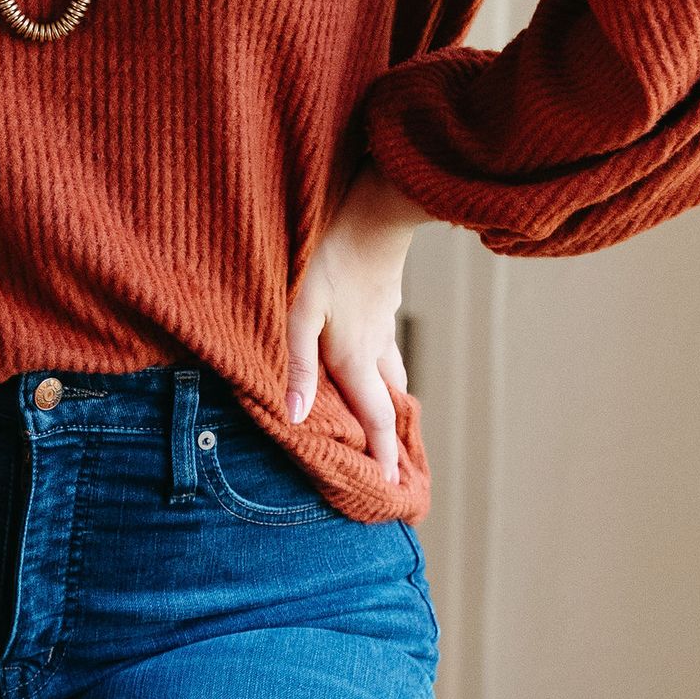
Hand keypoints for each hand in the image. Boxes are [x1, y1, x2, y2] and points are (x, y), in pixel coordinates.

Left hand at [286, 165, 429, 483]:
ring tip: (393, 420)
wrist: (373, 209)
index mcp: (355, 358)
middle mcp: (375, 347)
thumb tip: (299, 419)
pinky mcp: (384, 299)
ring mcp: (383, 322)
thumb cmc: (326, 258)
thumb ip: (298, 366)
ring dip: (394, 401)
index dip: (384, 455)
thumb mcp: (299, 312)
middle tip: (400, 467)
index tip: (394, 489)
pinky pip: (388, 345)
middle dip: (394, 436)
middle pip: (390, 401)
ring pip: (392, 372)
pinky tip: (377, 358)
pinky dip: (387, 367)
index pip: (375, 418)